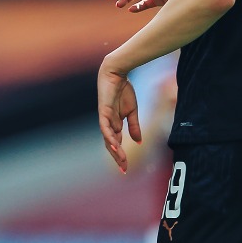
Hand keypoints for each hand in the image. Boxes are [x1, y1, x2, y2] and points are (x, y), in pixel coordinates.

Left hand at [97, 59, 142, 173]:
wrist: (117, 73)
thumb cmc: (123, 90)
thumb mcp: (132, 111)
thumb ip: (134, 126)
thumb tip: (138, 142)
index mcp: (115, 124)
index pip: (117, 143)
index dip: (121, 155)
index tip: (126, 167)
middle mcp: (108, 124)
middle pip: (111, 144)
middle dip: (117, 157)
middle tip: (123, 169)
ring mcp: (105, 119)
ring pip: (108, 139)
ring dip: (114, 150)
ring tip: (121, 161)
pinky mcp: (103, 112)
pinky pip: (105, 128)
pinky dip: (110, 137)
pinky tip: (115, 146)